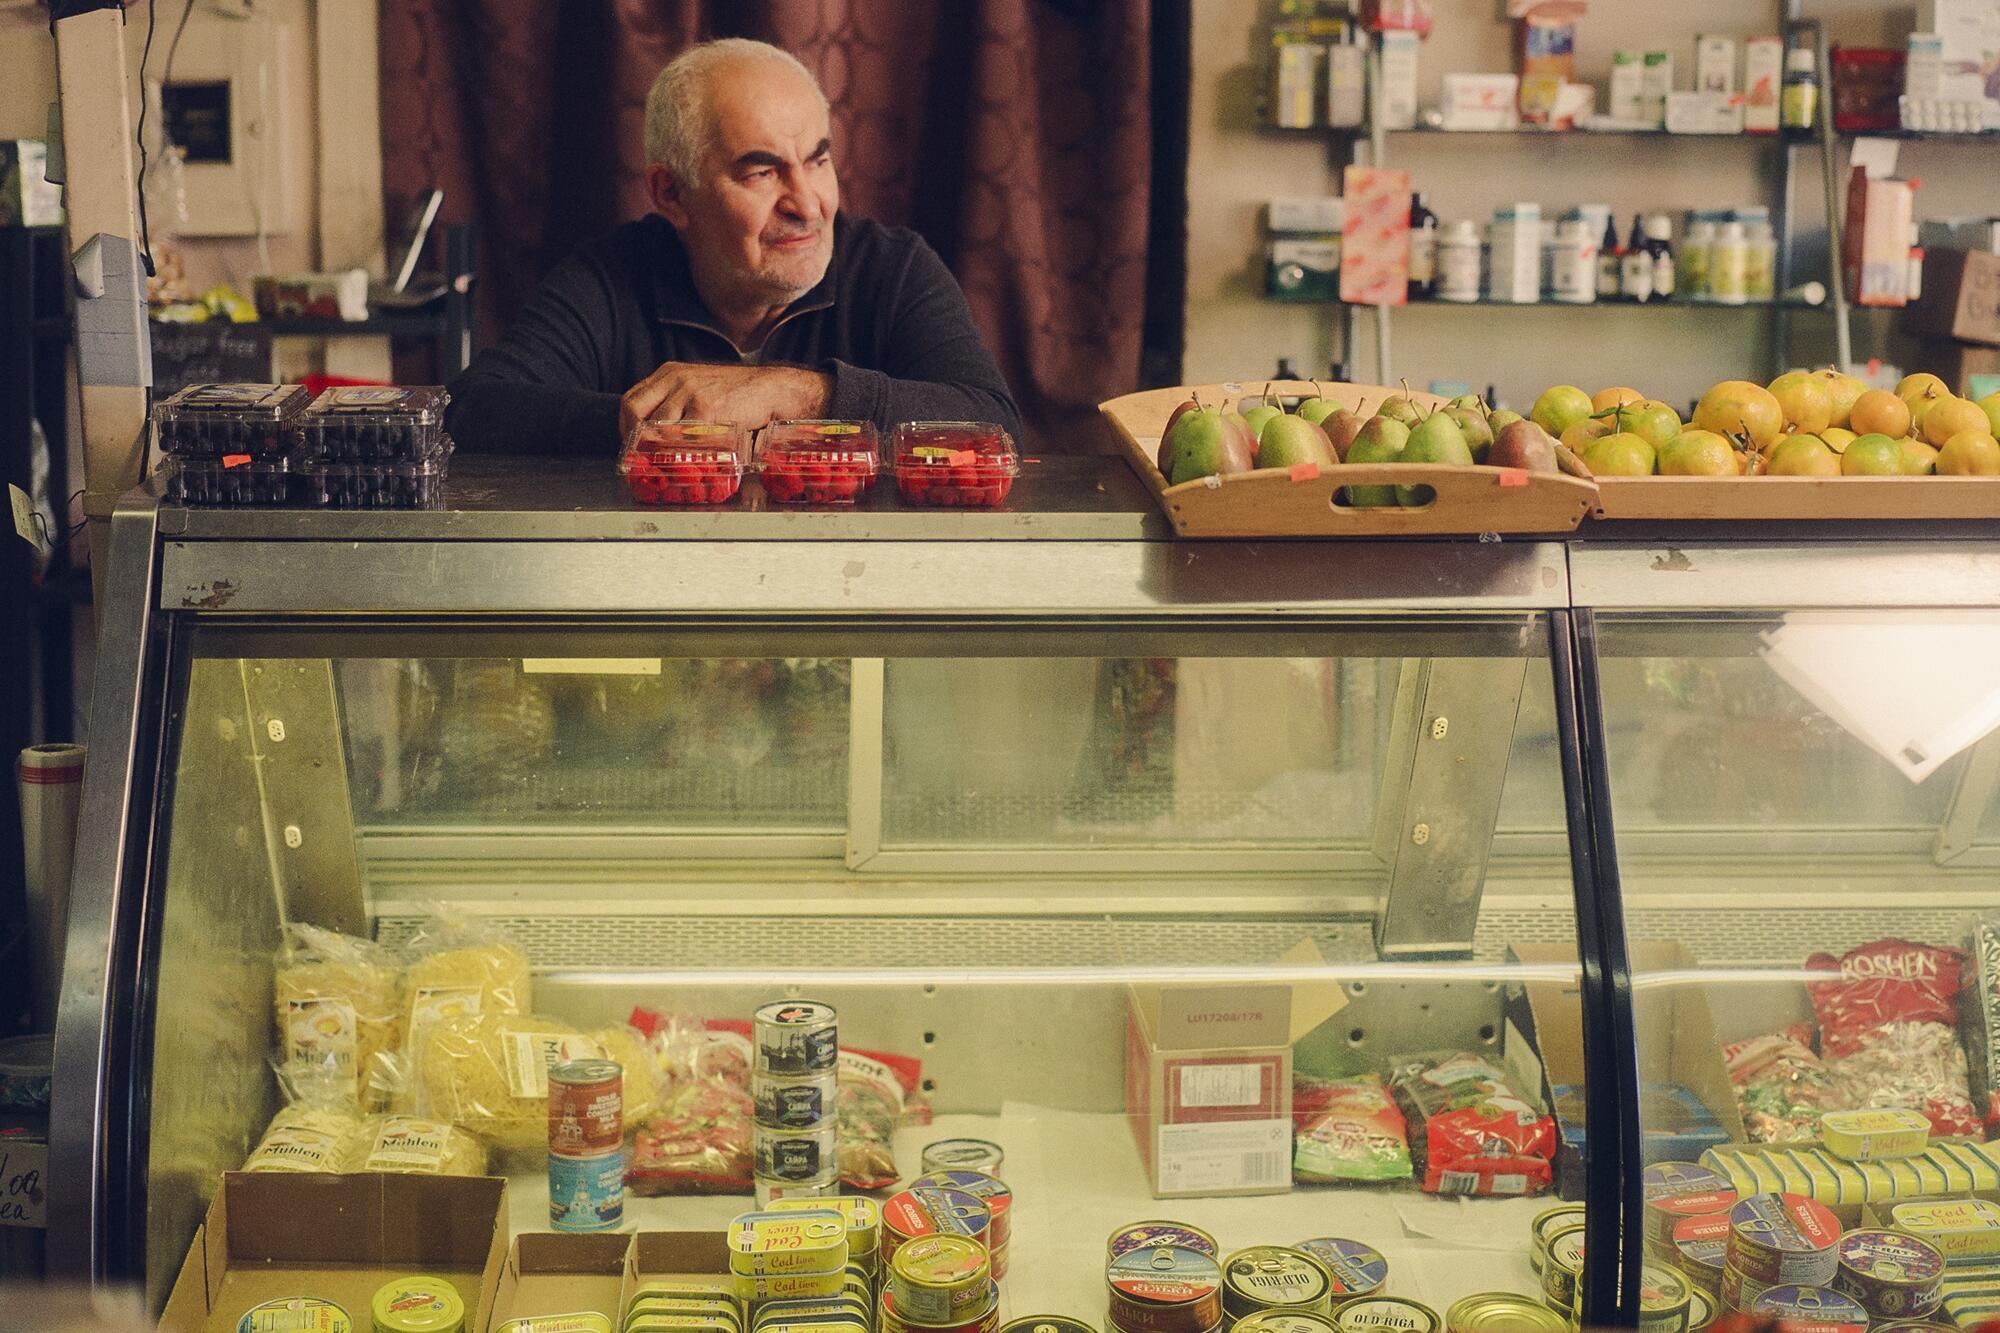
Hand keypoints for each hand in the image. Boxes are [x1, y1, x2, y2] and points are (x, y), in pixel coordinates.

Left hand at [618, 362, 831, 440]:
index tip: (632, 441)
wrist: (771, 390)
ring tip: (665, 461)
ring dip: (658, 448)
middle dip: (632, 436)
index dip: (626, 423)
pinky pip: (682, 435)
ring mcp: (688, 392)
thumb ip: (678, 400)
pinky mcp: (705, 407)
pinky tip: (686, 458)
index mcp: (670, 373)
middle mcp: (675, 379)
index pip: (632, 397)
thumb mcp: (700, 386)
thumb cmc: (739, 393)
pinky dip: (681, 450)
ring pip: (656, 426)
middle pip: (634, 409)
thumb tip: (659, 428)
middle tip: (641, 455)